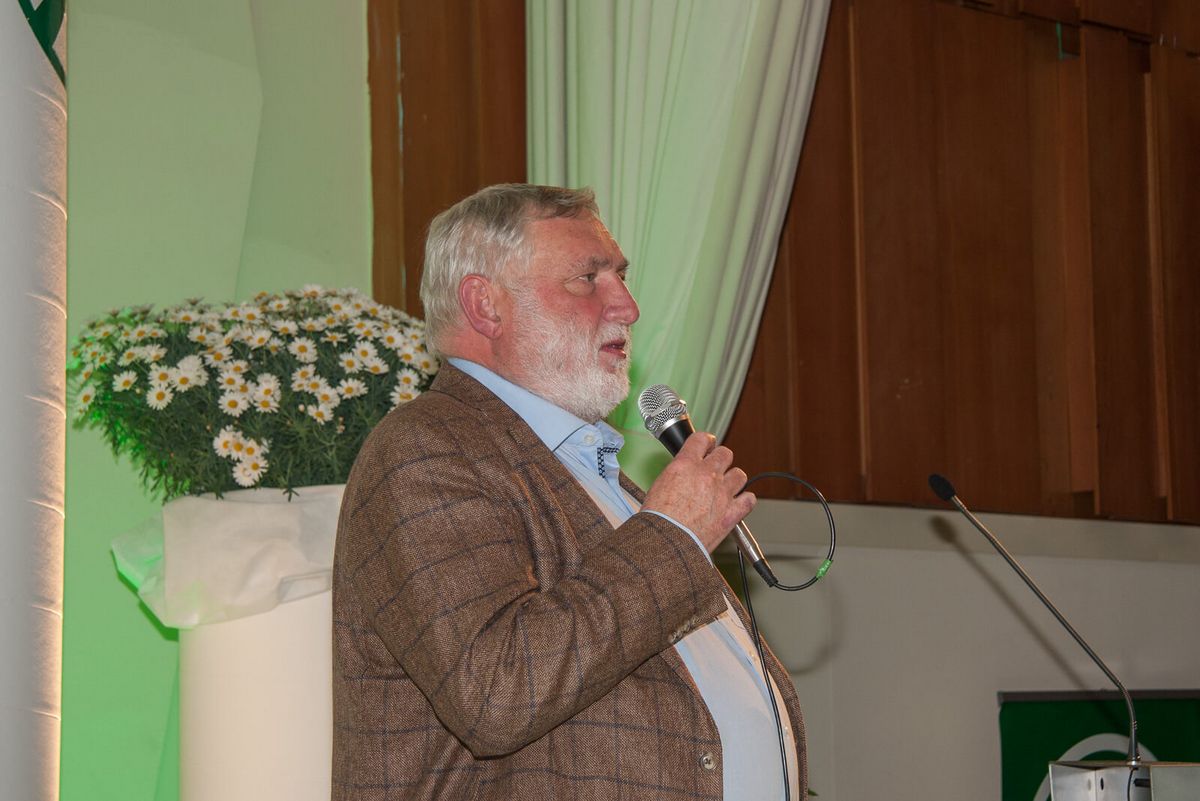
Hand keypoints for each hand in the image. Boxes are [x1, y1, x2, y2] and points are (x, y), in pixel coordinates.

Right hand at [641, 431, 755, 552]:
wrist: (667, 543)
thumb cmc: (658, 520)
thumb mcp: (658, 486)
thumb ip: (676, 474)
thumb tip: (681, 474)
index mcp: (686, 465)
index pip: (702, 439)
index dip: (706, 441)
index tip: (707, 445)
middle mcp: (707, 475)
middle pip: (725, 453)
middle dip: (720, 459)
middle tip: (716, 466)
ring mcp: (722, 494)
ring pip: (739, 474)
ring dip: (733, 479)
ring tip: (726, 486)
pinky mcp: (732, 513)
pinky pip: (749, 499)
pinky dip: (745, 500)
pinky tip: (738, 503)